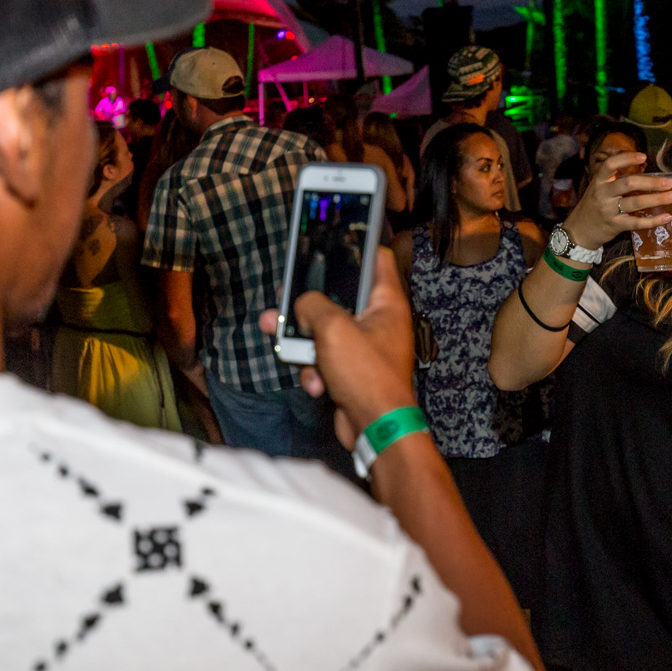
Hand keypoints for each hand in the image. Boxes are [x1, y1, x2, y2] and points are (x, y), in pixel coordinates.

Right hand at [258, 247, 416, 449]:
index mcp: (387, 302)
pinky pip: (323, 359)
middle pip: (338, 298)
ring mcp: (365, 347)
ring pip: (324, 331)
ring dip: (304, 345)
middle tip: (284, 307)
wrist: (375, 428)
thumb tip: (302, 305)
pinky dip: (314, 370)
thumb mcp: (333, 329)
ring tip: (292, 351)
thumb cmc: (368, 377)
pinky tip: (317, 383)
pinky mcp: (351, 370)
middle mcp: (379, 321)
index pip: (376, 258)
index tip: (330, 242)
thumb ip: (312, 305)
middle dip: (307, 307)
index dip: (354, 247)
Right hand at [564, 151, 671, 250]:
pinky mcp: (614, 226)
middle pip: (629, 183)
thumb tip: (644, 171)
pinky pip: (636, 223)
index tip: (643, 157)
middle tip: (669, 182)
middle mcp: (603, 194)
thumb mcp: (599, 188)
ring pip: (635, 203)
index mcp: (599, 181)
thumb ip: (616, 179)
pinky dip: (653, 221)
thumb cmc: (594, 206)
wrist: (579, 231)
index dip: (626, 158)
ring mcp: (608, 211)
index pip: (610, 164)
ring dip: (657, 199)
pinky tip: (666, 217)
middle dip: (651, 182)